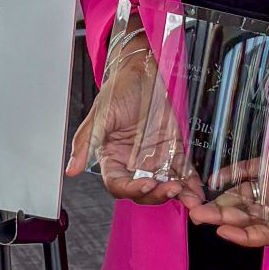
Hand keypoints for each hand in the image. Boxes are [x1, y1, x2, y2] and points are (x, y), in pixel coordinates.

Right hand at [66, 41, 202, 207]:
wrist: (142, 72)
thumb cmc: (117, 91)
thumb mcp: (100, 115)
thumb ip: (86, 143)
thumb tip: (70, 170)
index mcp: (112, 158)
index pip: (118, 185)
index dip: (131, 190)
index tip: (146, 185)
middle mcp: (132, 163)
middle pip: (143, 191)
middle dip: (158, 194)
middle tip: (172, 188)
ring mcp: (154, 158)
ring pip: (164, 185)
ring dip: (178, 194)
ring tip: (190, 197)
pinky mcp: (172, 150)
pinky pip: (181, 170)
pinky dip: (190, 182)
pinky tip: (197, 190)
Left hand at [187, 89, 268, 247]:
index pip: (267, 231)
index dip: (244, 236)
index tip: (221, 231)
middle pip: (249, 216)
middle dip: (222, 218)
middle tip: (196, 213)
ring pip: (243, 197)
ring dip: (221, 201)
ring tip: (196, 200)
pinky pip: (246, 174)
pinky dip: (230, 176)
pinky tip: (213, 177)